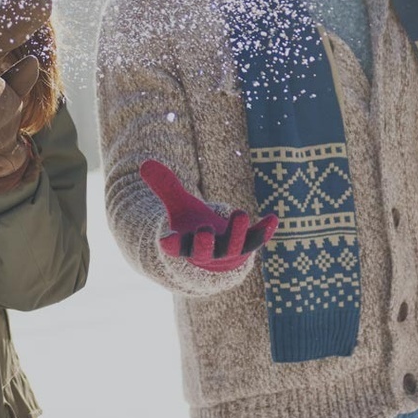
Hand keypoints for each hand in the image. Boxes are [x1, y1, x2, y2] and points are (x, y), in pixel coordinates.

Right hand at [139, 160, 276, 272]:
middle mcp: (207, 252)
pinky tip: (273, 218)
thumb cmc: (194, 227)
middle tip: (205, 231)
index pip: (176, 247)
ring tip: (240, 213)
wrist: (215, 254)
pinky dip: (264, 231)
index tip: (165, 239)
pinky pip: (256, 240)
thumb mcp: (179, 206)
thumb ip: (165, 187)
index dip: (171, 244)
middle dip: (205, 243)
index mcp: (186, 244)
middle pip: (205, 250)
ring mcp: (229, 251)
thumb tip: (145, 163)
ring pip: (233, 247)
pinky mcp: (247, 247)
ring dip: (237, 232)